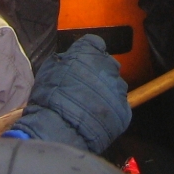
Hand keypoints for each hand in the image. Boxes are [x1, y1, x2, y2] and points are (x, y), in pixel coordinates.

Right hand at [12, 34, 130, 152]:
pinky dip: (110, 111)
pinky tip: (96, 118)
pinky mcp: (124, 111)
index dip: (88, 54)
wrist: (60, 128)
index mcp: (90, 52)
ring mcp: (119, 89)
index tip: (81, 63)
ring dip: (106, 92)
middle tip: (84, 87)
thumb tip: (69, 60)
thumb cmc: (50, 96)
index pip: (95, 44)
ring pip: (115, 86)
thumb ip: (64, 60)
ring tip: (90, 106)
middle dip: (98, 73)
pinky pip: (119, 107)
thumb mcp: (49, 68)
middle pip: (108, 65)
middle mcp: (109, 66)